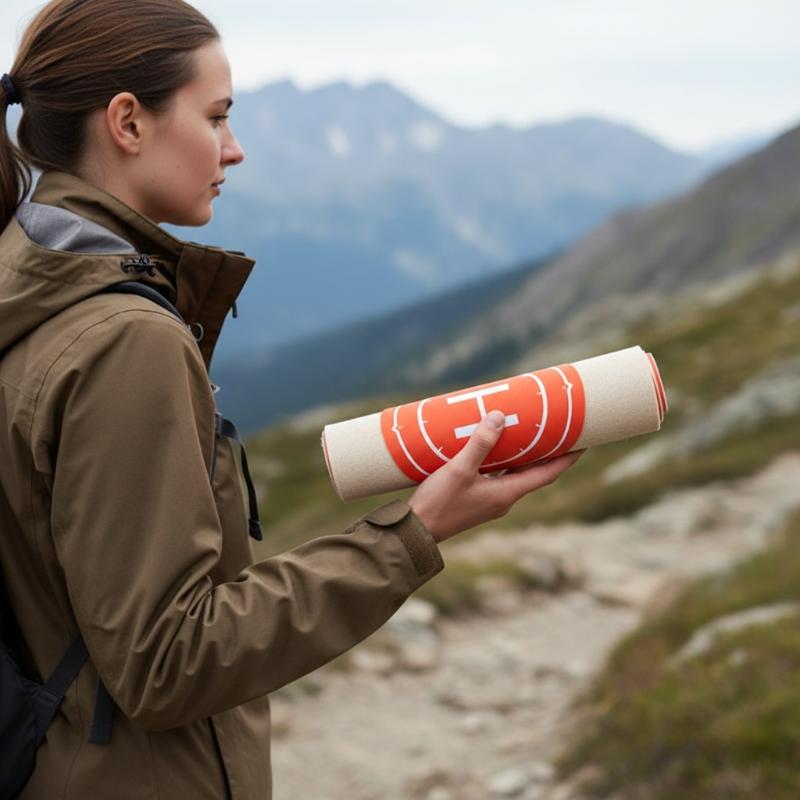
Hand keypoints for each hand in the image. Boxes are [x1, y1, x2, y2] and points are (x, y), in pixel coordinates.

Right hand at [408, 410, 582, 543]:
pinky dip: (503, 461)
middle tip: (556, 429)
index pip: (548, 474)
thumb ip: (480, 444)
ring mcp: (490, 502)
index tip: (583, 442)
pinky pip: (497, 477)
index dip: (567, 458)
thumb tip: (500, 417)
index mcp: (508, 494)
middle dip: (547, 452)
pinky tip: (492, 448)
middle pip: (534, 473)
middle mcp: (504, 500)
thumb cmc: (439, 503)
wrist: (416, 532)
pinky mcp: (476, 500)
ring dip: (523, 455)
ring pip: (515, 474)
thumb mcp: (459, 470)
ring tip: (527, 432)